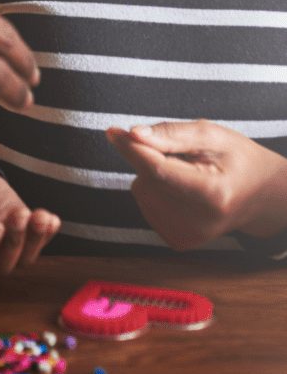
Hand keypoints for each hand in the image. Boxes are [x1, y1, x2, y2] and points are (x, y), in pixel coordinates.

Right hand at [0, 156, 59, 274]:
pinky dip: (47, 233)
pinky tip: (52, 220)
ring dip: (35, 239)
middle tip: (18, 216)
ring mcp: (1, 242)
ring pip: (22, 256)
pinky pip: (36, 240)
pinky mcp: (18, 229)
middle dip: (14, 242)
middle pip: (1, 263)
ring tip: (40, 217)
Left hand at [106, 121, 286, 249]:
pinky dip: (156, 192)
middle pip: (146, 182)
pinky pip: (145, 206)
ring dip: (153, 177)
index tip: (114, 132)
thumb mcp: (212, 135)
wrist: (260, 196)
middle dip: (150, 160)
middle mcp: (199, 223)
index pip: (158, 172)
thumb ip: (172, 134)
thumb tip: (134, 134)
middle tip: (181, 156)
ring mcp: (188, 236)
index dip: (132, 149)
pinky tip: (181, 191)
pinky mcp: (177, 241)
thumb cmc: (237, 160)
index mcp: (212, 194)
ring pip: (141, 193)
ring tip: (187, 175)